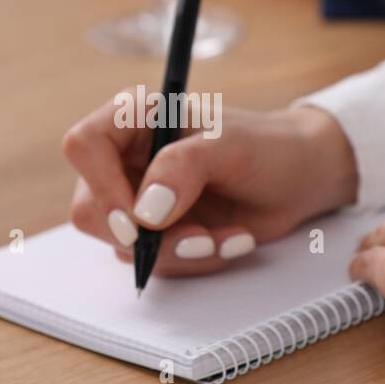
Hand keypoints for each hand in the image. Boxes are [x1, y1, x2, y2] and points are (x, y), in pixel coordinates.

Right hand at [62, 97, 358, 275]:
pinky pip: (154, 264)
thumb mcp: (231, 146)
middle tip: (199, 238)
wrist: (300, 178)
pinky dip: (194, 261)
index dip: (101, 186)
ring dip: (179, 253)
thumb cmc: (268, 147)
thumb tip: (145, 213)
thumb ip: (184, 167)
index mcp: (135, 118)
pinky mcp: (158, 234)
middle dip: (148, 237)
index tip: (138, 220)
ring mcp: (138, 200)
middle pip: (91, 209)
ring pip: (123, 246)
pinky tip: (229, 239)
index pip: (84, 146)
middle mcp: (126, 159)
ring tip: (228, 235)